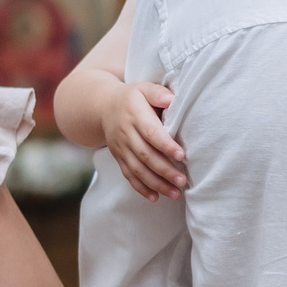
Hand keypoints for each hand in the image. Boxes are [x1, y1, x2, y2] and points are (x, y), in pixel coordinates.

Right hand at [102, 82, 185, 200]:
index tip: (181, 155)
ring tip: (175, 193)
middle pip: (145, 155)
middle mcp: (125, 133)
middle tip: (182, 181)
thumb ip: (158, 93)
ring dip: (156, 184)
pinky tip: (155, 197)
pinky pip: (128, 175)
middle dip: (164, 170)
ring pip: (137, 169)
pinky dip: (141, 188)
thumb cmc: (133, 97)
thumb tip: (171, 100)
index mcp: (134, 114)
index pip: (151, 132)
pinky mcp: (119, 158)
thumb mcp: (144, 88)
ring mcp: (121, 148)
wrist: (103, 107)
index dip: (165, 145)